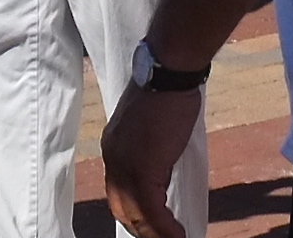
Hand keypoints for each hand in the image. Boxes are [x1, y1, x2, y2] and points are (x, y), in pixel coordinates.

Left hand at [100, 82, 201, 237]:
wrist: (169, 71)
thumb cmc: (169, 90)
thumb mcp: (153, 127)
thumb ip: (151, 152)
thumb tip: (161, 175)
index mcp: (114, 147)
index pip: (118, 192)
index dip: (134, 214)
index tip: (151, 226)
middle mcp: (113, 158)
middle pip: (121, 208)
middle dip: (142, 229)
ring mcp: (125, 164)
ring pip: (135, 214)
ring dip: (155, 234)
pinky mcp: (143, 168)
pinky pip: (152, 211)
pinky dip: (165, 228)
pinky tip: (179, 234)